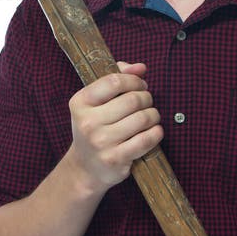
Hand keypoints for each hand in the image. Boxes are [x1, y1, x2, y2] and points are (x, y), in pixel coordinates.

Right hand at [66, 62, 162, 194]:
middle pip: (132, 100)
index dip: (134, 80)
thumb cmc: (95, 127)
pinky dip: (156, 133)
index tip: (140, 85)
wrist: (85, 168)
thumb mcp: (96, 102)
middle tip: (147, 102)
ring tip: (151, 117)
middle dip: (146, 98)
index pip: (114, 81)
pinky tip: (154, 131)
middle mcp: (88, 122)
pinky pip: (146, 140)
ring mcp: (101, 142)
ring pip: (142, 119)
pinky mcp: (115, 159)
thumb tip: (140, 67)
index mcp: (80, 102)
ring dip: (154, 115)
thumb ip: (116, 77)